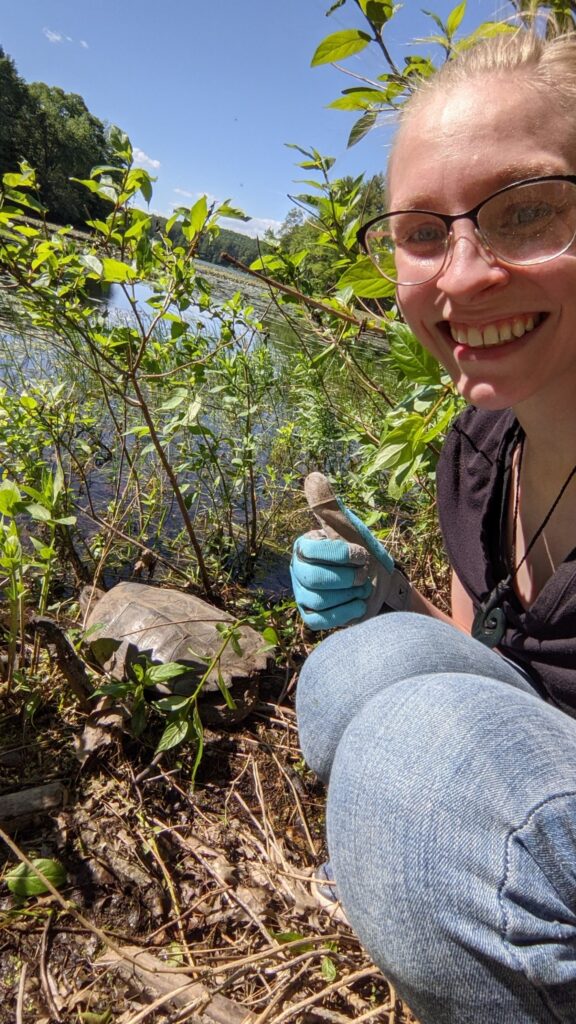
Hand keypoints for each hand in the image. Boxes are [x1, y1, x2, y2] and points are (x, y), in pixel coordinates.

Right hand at [290, 472, 410, 629]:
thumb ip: (330, 506)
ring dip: (351, 595)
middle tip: (364, 574)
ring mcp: (303, 595)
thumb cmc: (365, 553)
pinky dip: (345, 613)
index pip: (313, 551)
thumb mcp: (350, 528)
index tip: (361, 554)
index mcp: (304, 546)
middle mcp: (297, 571)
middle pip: (314, 579)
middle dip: (347, 578)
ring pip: (320, 600)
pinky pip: (321, 621)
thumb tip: (313, 476)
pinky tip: (358, 604)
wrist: (384, 585)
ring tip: (361, 588)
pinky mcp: (313, 617)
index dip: (342, 555)